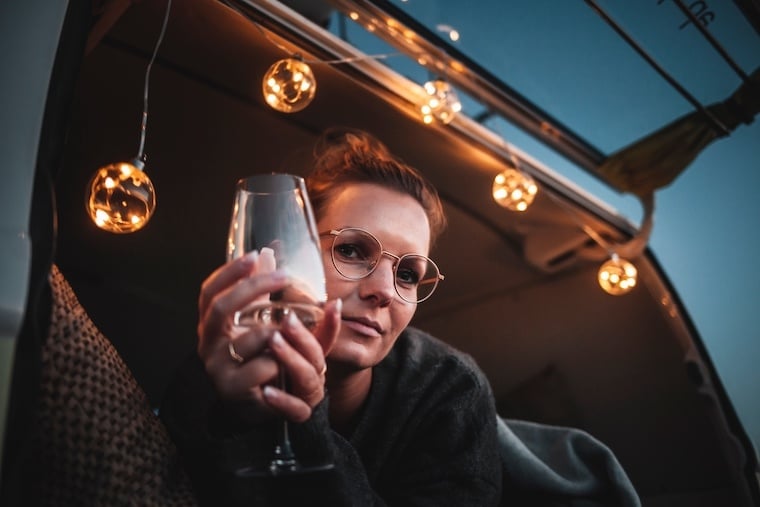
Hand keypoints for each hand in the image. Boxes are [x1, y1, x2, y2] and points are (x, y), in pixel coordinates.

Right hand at [197, 249, 340, 422]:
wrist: (262, 403)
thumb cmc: (262, 357)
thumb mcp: (265, 321)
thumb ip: (265, 291)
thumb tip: (269, 252)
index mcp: (212, 324)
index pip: (209, 292)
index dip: (228, 273)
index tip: (254, 256)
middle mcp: (208, 343)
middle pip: (220, 308)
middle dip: (254, 288)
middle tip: (284, 276)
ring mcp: (217, 367)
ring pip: (249, 338)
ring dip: (277, 330)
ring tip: (293, 328)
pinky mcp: (232, 389)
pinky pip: (262, 367)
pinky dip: (280, 360)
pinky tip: (287, 360)